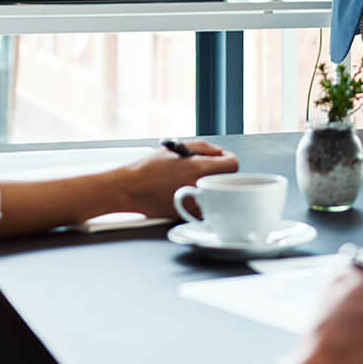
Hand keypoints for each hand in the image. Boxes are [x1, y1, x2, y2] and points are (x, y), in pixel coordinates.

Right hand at [111, 142, 237, 216]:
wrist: (129, 190)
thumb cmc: (148, 168)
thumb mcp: (176, 148)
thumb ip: (203, 147)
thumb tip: (219, 152)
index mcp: (199, 169)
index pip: (233, 164)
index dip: (227, 159)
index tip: (220, 158)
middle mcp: (201, 188)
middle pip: (227, 180)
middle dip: (219, 172)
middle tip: (204, 168)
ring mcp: (195, 205)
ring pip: (217, 195)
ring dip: (210, 187)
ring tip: (191, 180)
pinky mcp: (188, 216)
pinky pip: (204, 207)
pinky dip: (200, 200)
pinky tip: (185, 192)